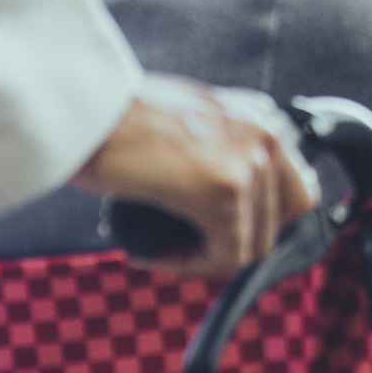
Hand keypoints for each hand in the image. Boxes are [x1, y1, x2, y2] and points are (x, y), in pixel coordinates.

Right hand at [68, 75, 316, 278]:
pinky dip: (190, 265)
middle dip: (235, 242)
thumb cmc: (114, 117)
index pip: (291, 188)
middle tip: (186, 245)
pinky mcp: (226, 189)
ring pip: (254, 244)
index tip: (214, 232)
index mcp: (259, 115)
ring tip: (162, 249)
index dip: (255, 220)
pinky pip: (227, 255)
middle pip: (282, 219)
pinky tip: (154, 253)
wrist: (80, 107)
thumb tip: (218, 201)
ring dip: (207, 257)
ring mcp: (251, 161)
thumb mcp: (183, 124)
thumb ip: (215, 152)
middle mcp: (265, 132)